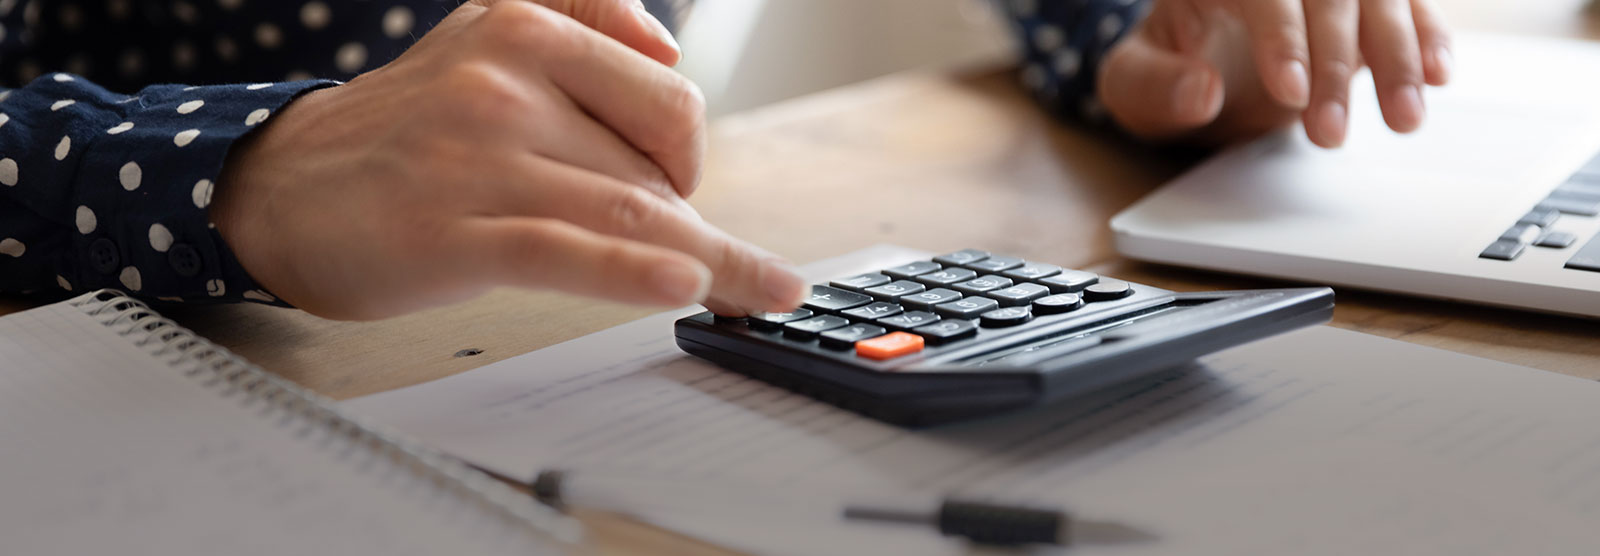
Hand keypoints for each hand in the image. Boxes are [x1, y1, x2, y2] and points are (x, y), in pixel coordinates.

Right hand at [212, 0, 807, 319]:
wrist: (281, 187)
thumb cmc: (406, 131)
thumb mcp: (484, 38)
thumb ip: (581, 19)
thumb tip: (668, 46)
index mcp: (524, 30)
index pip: (666, 101)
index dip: (688, 159)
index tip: (685, 195)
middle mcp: (503, 84)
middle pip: (649, 172)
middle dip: (682, 226)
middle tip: (697, 261)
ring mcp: (476, 160)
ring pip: (626, 215)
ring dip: (704, 264)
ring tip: (756, 290)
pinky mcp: (449, 234)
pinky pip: (566, 252)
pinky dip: (635, 274)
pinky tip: (690, 286)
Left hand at [1098, 0, 1450, 147]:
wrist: (1194, 60)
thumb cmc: (1162, 69)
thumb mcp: (1131, 85)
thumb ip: (1154, 87)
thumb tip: (1200, 93)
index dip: (1281, 37)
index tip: (1290, 93)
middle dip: (1334, 65)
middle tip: (1328, 135)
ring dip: (1397, 58)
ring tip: (1403, 121)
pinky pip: (1408, 4)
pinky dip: (1427, 37)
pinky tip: (1437, 76)